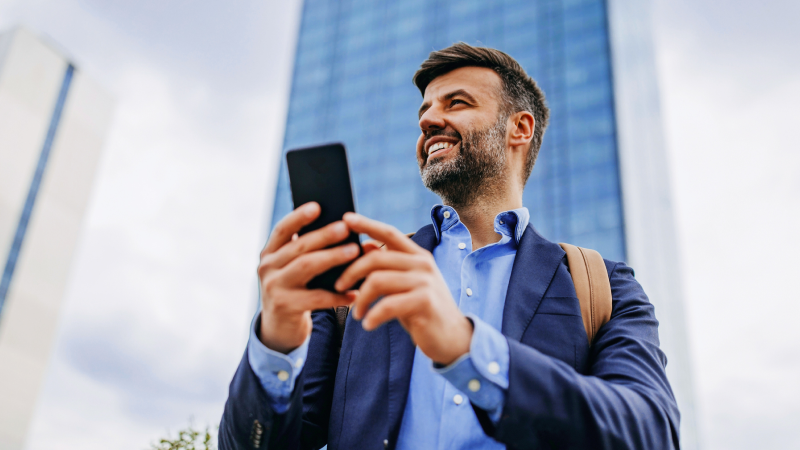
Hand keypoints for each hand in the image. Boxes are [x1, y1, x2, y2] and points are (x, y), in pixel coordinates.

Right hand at [257, 202, 358, 352]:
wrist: (279, 328)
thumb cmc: (296, 290)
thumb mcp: (294, 270)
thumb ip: (309, 252)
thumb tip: (347, 230)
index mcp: (270, 253)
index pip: (282, 230)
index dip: (299, 217)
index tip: (317, 206)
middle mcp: (268, 267)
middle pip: (299, 246)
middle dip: (324, 235)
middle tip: (346, 228)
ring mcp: (274, 287)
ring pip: (306, 267)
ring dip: (332, 258)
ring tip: (354, 251)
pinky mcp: (285, 306)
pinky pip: (316, 298)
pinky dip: (337, 295)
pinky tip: (355, 293)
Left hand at [335, 213, 472, 364]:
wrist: (452, 336)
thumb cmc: (424, 309)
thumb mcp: (405, 284)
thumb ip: (388, 265)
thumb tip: (365, 244)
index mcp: (417, 256)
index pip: (390, 233)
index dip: (367, 224)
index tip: (346, 218)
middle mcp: (422, 264)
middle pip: (376, 258)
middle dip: (351, 272)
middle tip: (339, 286)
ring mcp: (425, 282)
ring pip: (378, 281)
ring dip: (361, 299)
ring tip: (357, 313)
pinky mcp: (424, 302)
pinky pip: (388, 305)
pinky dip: (373, 316)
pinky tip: (368, 324)